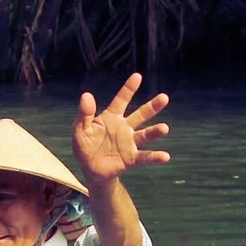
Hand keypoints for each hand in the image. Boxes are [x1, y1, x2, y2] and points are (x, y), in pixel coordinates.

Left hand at [73, 73, 171, 187]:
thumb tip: (86, 95)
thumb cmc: (85, 146)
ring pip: (145, 134)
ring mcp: (129, 143)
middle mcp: (124, 128)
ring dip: (155, 131)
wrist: (89, 169)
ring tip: (164, 128)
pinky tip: (165, 156)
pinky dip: (155, 156)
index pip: (121, 100)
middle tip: (164, 98)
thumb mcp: (80, 129)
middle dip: (152, 106)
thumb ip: (84, 114)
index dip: (129, 89)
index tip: (137, 76)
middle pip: (141, 115)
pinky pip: (145, 156)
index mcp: (111, 117)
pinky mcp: (131, 158)